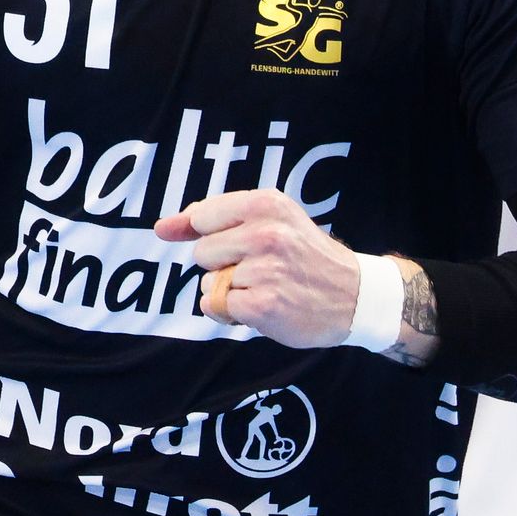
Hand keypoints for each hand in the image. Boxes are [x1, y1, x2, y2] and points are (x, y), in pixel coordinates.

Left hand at [155, 189, 360, 348]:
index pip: (203, 216)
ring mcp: (265, 269)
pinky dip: (231, 312)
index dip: (203, 233)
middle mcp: (266, 233)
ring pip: (207, 282)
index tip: (224, 244)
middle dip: (221, 265)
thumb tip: (162, 227)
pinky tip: (262, 307)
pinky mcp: (263, 304)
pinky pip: (215, 306)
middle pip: (202, 252)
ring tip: (264, 287)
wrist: (354, 295)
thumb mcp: (272, 220)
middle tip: (258, 268)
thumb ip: (214, 218)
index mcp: (266, 204)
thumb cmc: (304, 256)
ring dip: (227, 291)